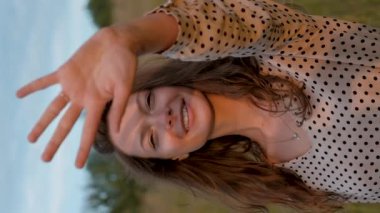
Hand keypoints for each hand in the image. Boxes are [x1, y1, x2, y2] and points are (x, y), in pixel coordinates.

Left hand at [16, 28, 136, 167]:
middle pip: (65, 125)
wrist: (117, 42)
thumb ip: (118, 108)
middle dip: (55, 142)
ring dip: (42, 123)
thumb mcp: (124, 87)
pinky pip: (46, 81)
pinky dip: (33, 87)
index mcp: (97, 104)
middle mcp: (83, 98)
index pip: (88, 131)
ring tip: (31, 139)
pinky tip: (19, 94)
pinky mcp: (66, 71)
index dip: (82, 149)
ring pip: (53, 108)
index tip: (78, 166)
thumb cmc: (125, 64)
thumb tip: (114, 132)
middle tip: (45, 159)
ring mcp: (73, 86)